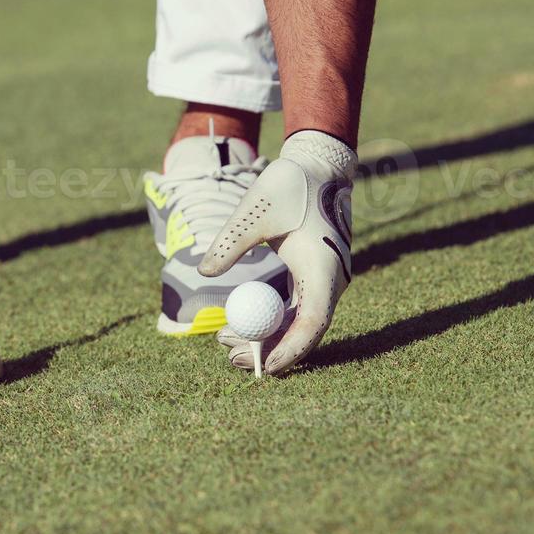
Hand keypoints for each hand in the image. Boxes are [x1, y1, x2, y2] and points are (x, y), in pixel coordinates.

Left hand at [200, 130, 356, 373]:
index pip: (313, 322)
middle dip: (268, 348)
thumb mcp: (255, 209)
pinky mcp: (311, 278)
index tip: (263, 366)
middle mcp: (329, 281)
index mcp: (323, 267)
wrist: (317, 167)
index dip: (290, 349)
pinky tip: (238, 325)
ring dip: (264, 336)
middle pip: (302, 330)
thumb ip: (230, 242)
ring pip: (296, 323)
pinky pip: (292, 309)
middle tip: (229, 357)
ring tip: (223, 340)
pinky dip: (268, 319)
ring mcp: (322, 282)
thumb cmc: (289, 184)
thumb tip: (205, 271)